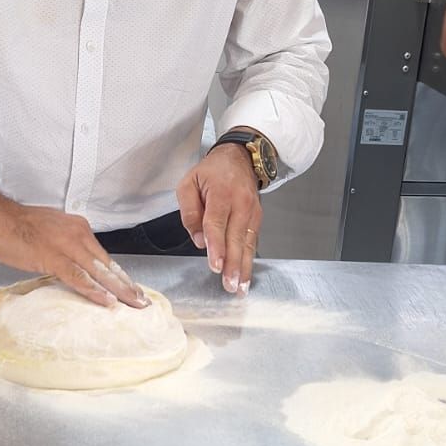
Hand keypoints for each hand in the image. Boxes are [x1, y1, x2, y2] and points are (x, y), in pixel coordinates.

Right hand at [0, 197, 148, 309]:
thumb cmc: (16, 225)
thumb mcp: (51, 231)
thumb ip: (66, 246)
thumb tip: (75, 263)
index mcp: (78, 228)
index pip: (104, 257)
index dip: (120, 275)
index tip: (132, 288)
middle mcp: (78, 234)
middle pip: (108, 265)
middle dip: (127, 285)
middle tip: (142, 302)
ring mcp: (66, 245)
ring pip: (98, 272)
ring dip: (117, 290)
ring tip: (132, 304)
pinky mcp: (52, 257)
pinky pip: (78, 277)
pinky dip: (93, 290)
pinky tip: (105, 301)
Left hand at [177, 145, 261, 293]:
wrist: (241, 157)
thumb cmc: (212, 171)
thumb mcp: (189, 182)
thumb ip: (189, 211)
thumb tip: (197, 239)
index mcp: (221, 193)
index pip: (217, 223)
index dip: (216, 246)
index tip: (215, 265)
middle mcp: (240, 203)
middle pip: (236, 238)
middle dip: (233, 264)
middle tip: (229, 285)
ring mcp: (252, 211)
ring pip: (247, 243)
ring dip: (244, 267)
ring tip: (239, 287)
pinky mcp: (257, 218)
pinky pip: (253, 241)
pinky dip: (249, 260)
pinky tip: (245, 276)